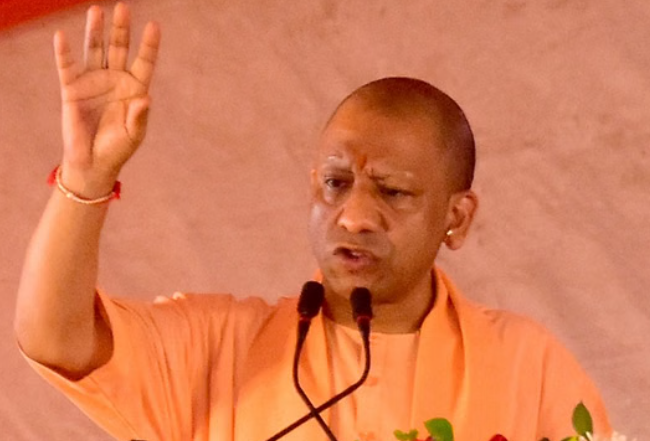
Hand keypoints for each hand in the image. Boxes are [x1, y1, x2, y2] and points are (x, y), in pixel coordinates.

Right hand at [55, 2, 160, 196]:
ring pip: (95, 50)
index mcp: (135, 89)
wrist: (93, 163)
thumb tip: (146, 98)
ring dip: (95, 31)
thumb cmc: (117, 148)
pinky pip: (67, 67)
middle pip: (119, 48)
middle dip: (121, 29)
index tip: (154, 26)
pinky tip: (62, 36)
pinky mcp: (72, 89)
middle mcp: (115, 80)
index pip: (144, 62)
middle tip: (123, 7)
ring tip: (96, 10)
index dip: (149, 45)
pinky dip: (64, 52)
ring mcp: (93, 82)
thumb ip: (139, 116)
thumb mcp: (134, 134)